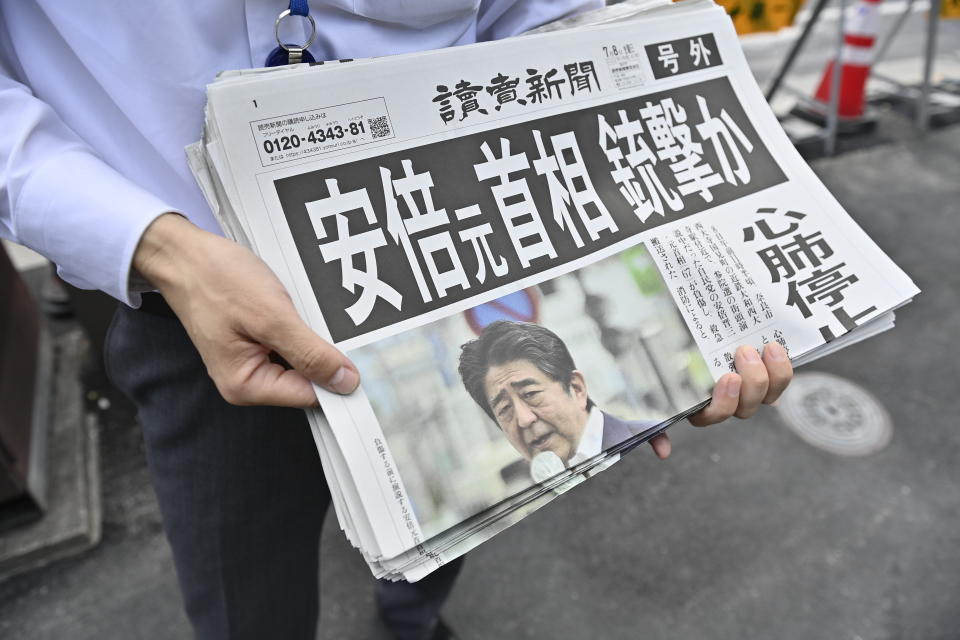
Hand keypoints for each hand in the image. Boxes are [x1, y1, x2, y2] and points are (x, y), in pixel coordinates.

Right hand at [133, 213, 358, 406]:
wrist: (183, 254)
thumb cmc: (216, 280)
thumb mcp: (271, 316)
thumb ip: (309, 353)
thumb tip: (345, 382)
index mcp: (247, 386)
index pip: (310, 395)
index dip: (338, 378)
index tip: (364, 359)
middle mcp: (248, 382)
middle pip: (308, 380)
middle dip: (325, 355)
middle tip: (339, 326)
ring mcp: (252, 362)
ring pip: (302, 360)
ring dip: (313, 339)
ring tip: (312, 311)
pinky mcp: (256, 343)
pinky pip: (291, 344)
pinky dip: (301, 328)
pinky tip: (301, 308)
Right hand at [647, 343, 792, 459]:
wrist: (678, 320)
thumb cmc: (657, 354)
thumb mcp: (649, 387)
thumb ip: (653, 421)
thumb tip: (663, 452)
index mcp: (697, 407)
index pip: (713, 416)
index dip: (724, 402)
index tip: (728, 378)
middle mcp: (725, 401)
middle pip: (745, 407)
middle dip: (751, 383)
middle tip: (744, 353)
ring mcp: (747, 387)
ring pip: (768, 395)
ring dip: (773, 375)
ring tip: (768, 349)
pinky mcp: (763, 368)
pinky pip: (779, 377)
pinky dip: (782, 365)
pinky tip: (778, 347)